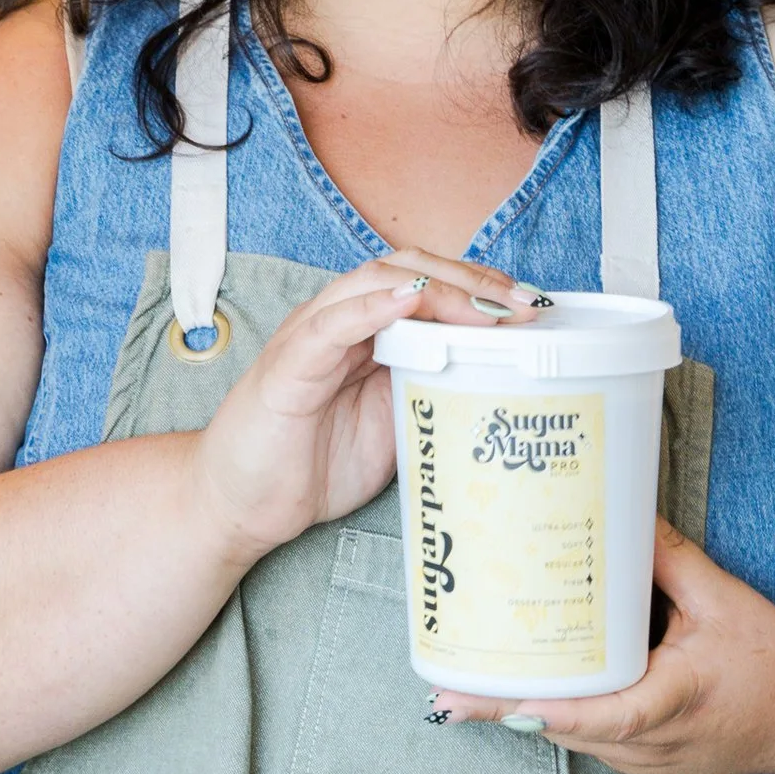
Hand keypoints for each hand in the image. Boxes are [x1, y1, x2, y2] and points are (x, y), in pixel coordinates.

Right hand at [194, 253, 537, 568]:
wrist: (241, 506)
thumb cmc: (310, 465)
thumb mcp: (392, 428)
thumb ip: (430, 396)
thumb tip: (498, 388)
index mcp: (366, 333)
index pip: (427, 282)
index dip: (480, 285)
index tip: (533, 310)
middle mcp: (339, 321)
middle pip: (410, 268)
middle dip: (473, 280)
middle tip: (526, 307)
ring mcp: (311, 337)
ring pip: (376, 280)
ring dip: (439, 288)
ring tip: (487, 306)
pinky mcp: (288, 366)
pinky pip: (332, 324)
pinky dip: (372, 306)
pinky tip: (409, 300)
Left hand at [434, 520, 774, 773]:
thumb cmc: (773, 658)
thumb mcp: (726, 599)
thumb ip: (671, 557)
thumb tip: (621, 508)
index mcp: (678, 699)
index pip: (608, 714)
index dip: (552, 708)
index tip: (501, 700)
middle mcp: (656, 742)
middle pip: (569, 729)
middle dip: (508, 710)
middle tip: (446, 687)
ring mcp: (649, 760)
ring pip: (571, 740)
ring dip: (523, 716)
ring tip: (461, 687)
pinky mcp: (645, 760)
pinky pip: (588, 742)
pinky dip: (552, 718)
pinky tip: (517, 692)